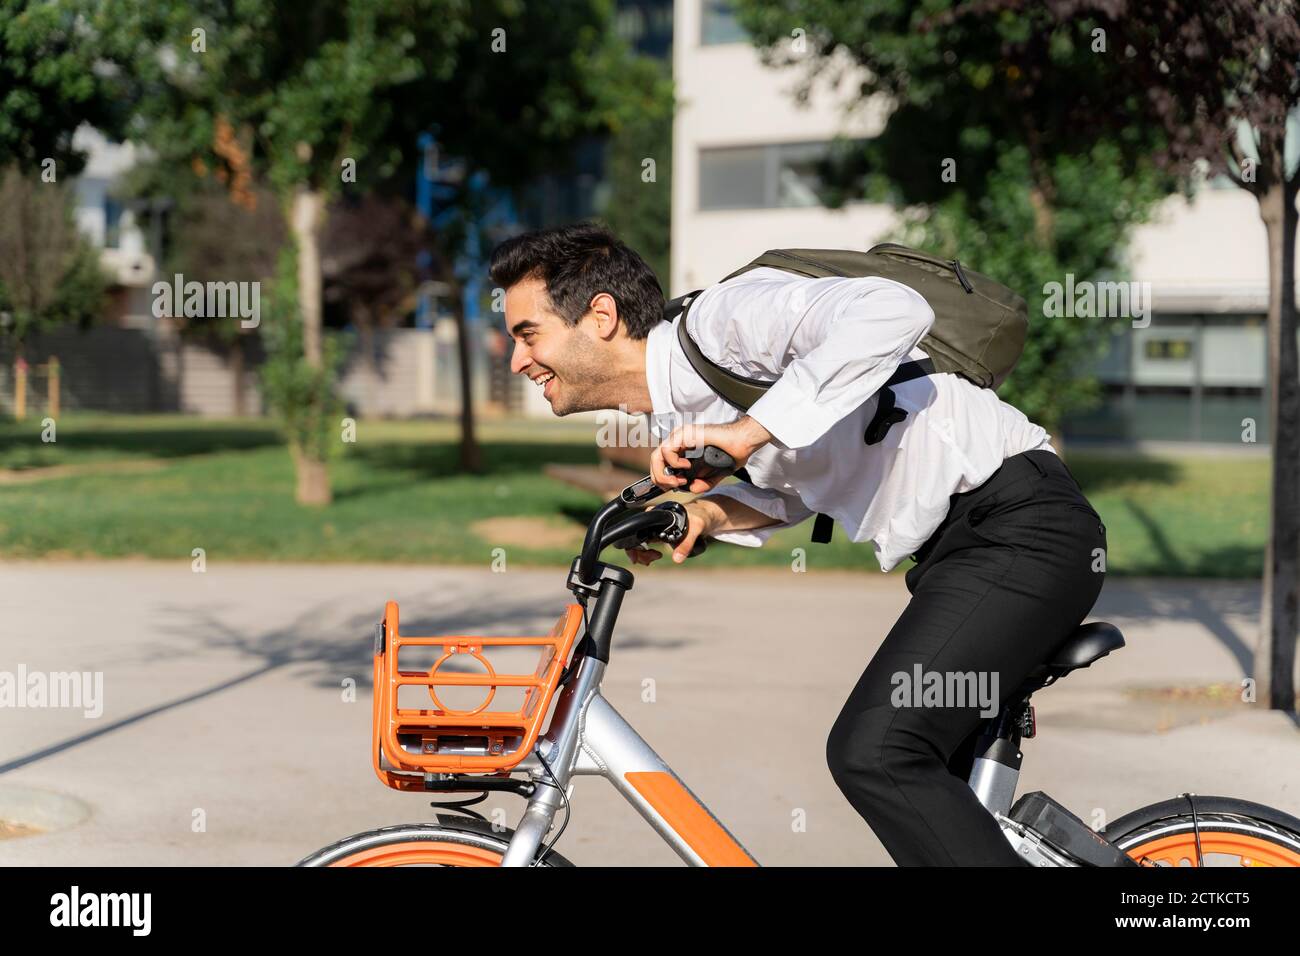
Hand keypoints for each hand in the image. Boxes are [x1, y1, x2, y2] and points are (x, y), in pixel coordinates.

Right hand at [624, 500, 720, 565]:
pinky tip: (654, 556)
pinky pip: (646, 544)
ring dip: (643, 554)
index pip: (637, 530)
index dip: (633, 546)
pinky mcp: (658, 533)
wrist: (705, 516)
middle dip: (639, 553)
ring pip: (640, 542)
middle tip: (649, 560)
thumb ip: (686, 543)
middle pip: (636, 538)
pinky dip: (647, 552)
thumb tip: (677, 559)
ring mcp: (655, 528)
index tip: (637, 557)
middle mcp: (653, 521)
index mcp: (658, 516)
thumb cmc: (700, 516)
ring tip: (655, 557)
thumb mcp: (696, 528)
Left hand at [650, 418, 772, 493]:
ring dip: (664, 473)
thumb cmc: (731, 452)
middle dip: (660, 478)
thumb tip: (692, 488)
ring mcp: (681, 435)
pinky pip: (667, 450)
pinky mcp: (685, 434)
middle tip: (673, 486)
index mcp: (682, 447)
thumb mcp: (714, 474)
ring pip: (656, 455)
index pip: (661, 463)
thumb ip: (703, 483)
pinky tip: (686, 466)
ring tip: (678, 480)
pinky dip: (673, 462)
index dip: (662, 478)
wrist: (743, 442)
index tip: (674, 487)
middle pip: (654, 460)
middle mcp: (679, 440)